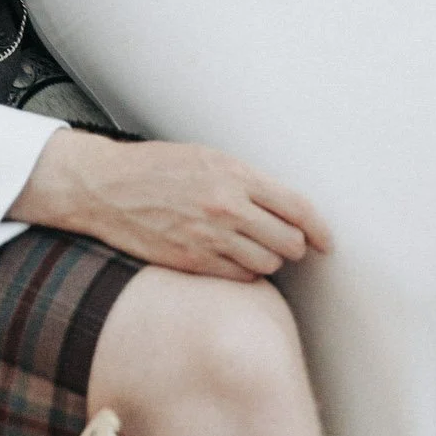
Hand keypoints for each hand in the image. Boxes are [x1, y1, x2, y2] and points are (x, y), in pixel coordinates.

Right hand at [11, 129, 331, 281]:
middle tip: (284, 242)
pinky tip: (230, 259)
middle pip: (289, 242)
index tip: (327, 242)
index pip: (297, 207)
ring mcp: (210, 238)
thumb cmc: (158, 167)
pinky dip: (242, 273)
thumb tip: (282, 204)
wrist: (107, 187)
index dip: (320, 229)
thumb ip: (245, 181)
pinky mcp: (193, 262)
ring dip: (267, 260)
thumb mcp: (207, 157)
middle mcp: (227, 207)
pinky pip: (239, 279)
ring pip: (267, 264)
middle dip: (292, 245)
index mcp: (234, 174)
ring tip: (251, 247)